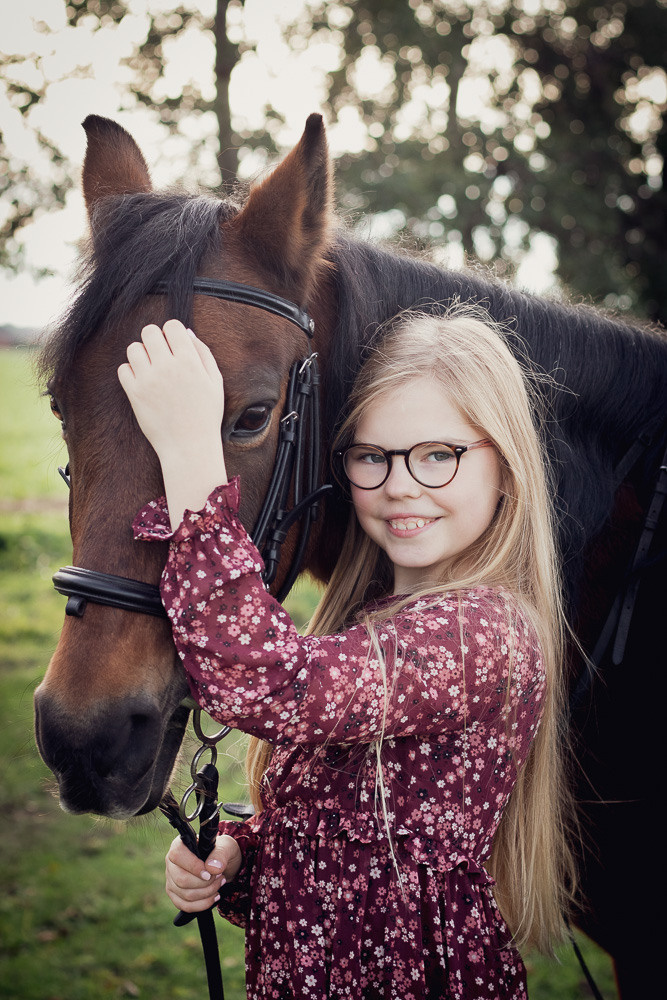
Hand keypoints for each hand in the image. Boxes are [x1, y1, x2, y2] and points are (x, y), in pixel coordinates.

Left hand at [118, 319, 223, 466]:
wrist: (189, 446)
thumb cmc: (205, 415)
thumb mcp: (215, 382)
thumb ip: (203, 353)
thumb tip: (186, 332)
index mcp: (189, 361)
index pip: (172, 326)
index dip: (172, 333)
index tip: (174, 346)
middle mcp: (167, 366)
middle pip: (149, 331)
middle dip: (155, 339)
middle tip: (160, 356)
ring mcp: (148, 379)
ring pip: (133, 348)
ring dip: (141, 355)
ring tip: (151, 369)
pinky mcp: (134, 393)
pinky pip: (123, 369)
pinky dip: (131, 372)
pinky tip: (143, 382)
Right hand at [165, 833, 242, 912]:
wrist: (224, 865)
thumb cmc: (222, 852)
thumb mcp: (226, 846)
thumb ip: (220, 854)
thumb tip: (212, 868)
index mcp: (180, 844)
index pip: (177, 855)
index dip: (193, 866)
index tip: (209, 874)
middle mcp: (171, 862)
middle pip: (181, 879)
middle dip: (205, 883)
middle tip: (220, 877)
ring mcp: (171, 879)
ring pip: (185, 894)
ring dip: (207, 893)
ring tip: (219, 884)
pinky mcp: (174, 894)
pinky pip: (185, 906)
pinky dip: (202, 904)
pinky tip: (213, 897)